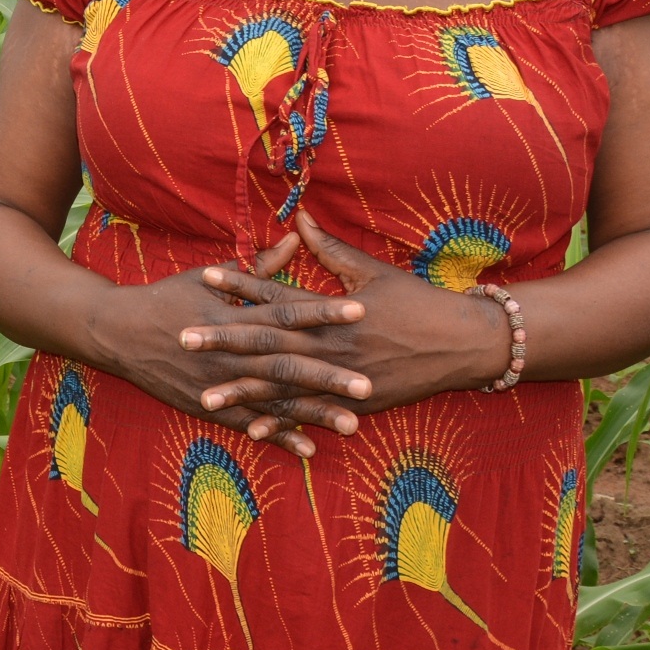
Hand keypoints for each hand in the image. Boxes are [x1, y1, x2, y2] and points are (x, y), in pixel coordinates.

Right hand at [87, 233, 374, 459]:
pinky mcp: (209, 406)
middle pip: (287, 363)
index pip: (286, 312)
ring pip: (275, 400)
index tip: (360, 310)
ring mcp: (220, 383)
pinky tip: (309, 447)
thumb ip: (258, 266)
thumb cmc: (165, 299)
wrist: (116, 333)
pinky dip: (279, 435)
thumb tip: (295, 239)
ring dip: (314, 413)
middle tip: (369, 382)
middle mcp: (230, 353)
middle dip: (329, 374)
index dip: (322, 311)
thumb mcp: (207, 276)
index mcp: (233, 316)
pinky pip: (250, 423)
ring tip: (353, 424)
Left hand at [182, 210, 511, 445]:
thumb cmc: (419, 302)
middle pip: (269, 342)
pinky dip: (282, 425)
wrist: (465, 344)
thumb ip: (331, 249)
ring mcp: (343, 378)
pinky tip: (250, 432)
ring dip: (243, 391)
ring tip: (204, 395)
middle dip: (224, 340)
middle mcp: (333, 344)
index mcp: (333, 309)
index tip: (205, 276)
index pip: (277, 293)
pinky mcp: (356, 404)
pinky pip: (311, 415)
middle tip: (184, 338)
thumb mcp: (374, 272)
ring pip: (283, 386)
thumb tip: (299, 217)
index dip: (240, 284)